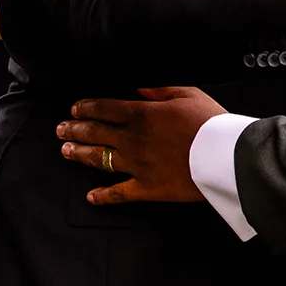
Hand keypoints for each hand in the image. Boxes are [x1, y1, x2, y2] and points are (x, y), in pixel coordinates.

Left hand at [57, 87, 224, 204]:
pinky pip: (119, 193)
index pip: (105, 109)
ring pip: (99, 159)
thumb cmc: (210, 122)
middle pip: (96, 133)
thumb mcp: (187, 94)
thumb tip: (139, 88)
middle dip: (75, 130)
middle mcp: (133, 139)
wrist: (223, 156)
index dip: (87, 108)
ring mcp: (136, 165)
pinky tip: (91, 197)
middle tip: (61, 129)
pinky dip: (103, 196)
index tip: (75, 109)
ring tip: (66, 151)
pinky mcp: (146, 187)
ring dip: (80, 154)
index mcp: (142, 114)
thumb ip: (159, 90)